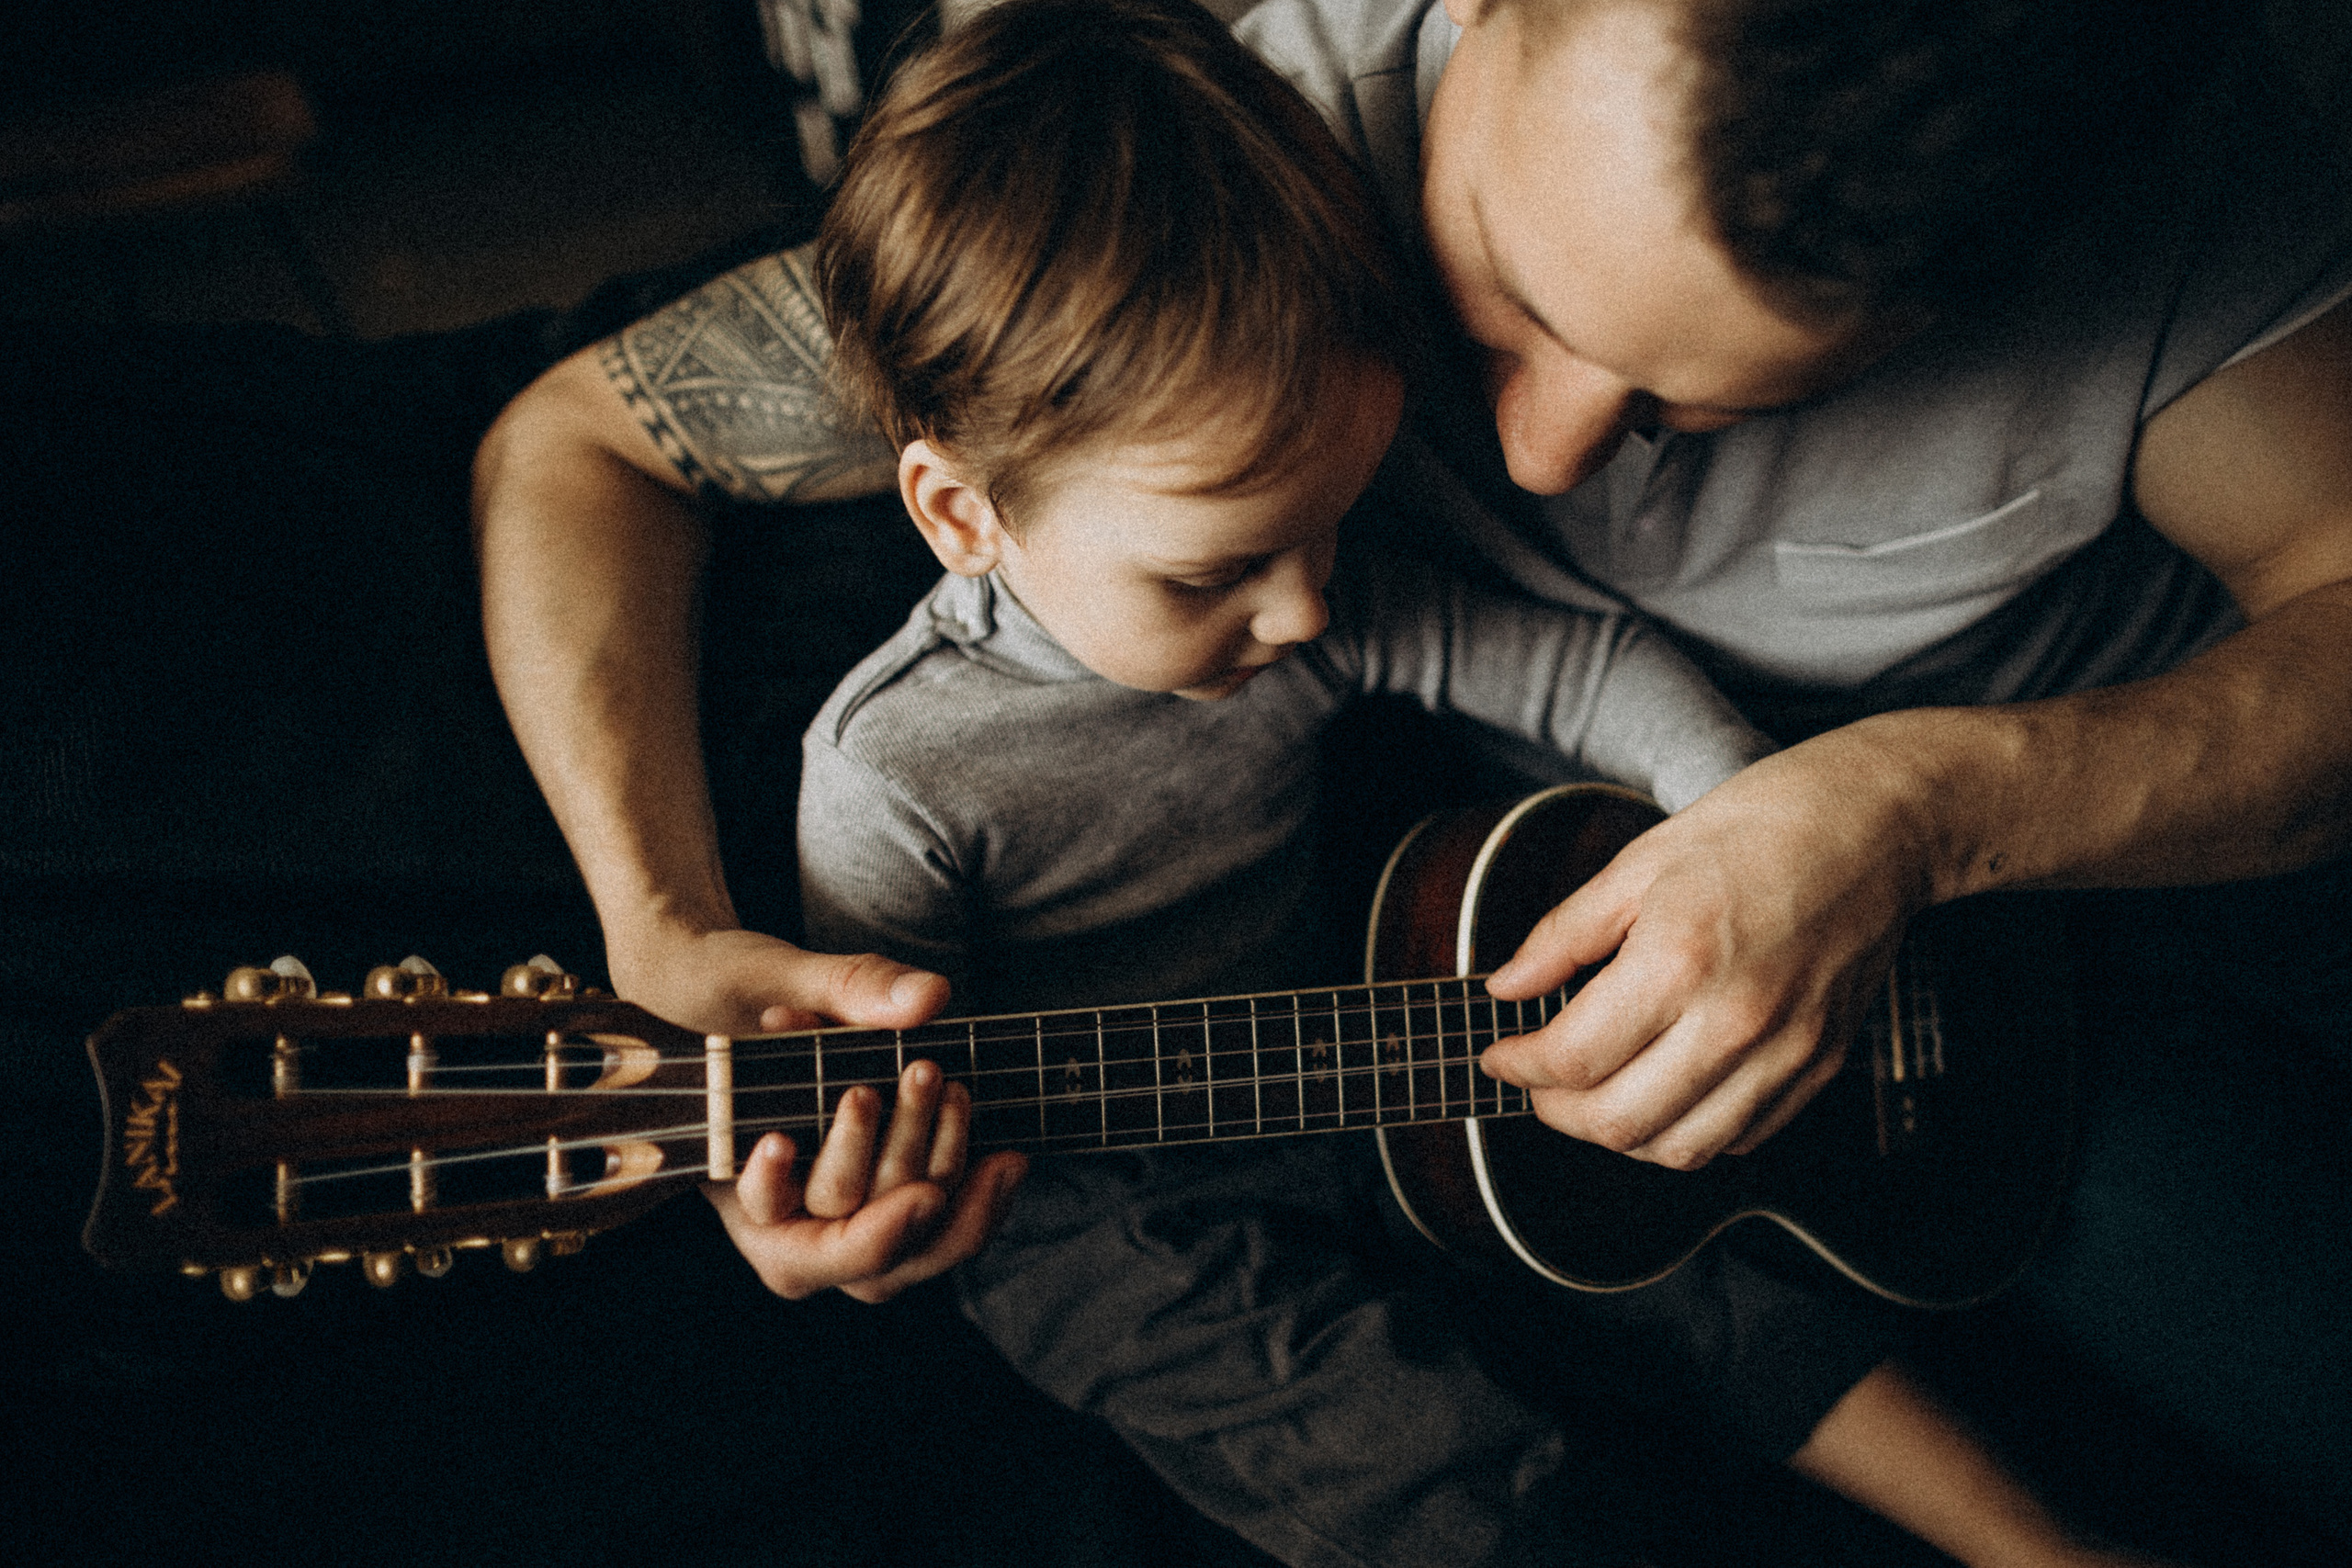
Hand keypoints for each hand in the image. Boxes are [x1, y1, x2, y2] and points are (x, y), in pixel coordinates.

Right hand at [607, 922, 1025, 1298]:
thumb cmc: (730, 989)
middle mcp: (795, 1228)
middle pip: (854, 1243)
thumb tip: (928, 997)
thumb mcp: (769, 972)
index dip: (776, 1191)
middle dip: (894, 1158)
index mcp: (740, 1192)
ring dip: (944, 1165)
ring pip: (909, 1245)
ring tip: (955, 1089)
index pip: (767, 1223)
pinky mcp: (897, 1203)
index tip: (783, 1140)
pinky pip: (944, 1230)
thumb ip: (847, 986)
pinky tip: (1010, 1156)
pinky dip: (977, 1196)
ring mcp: (851, 1223)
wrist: (734, 996)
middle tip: (922, 1073)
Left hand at [1481, 736, 1934, 1167]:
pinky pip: (1740, 1138)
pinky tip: (1664, 1091)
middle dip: (1557, 1112)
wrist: (1875, 826)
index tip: (1499, 1055)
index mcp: (1680, 960)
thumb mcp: (1638, 863)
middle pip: (1620, 1123)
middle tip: (1538, 1082)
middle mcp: (1736, 1021)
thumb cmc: (1758, 828)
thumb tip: (1507, 987)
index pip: (1574, 1057)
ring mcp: (1786, 1052)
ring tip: (1595, 1094)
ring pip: (1680, 1149)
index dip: (1519, 1067)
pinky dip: (1688, 1132)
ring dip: (1621, 1135)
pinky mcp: (1820, 1066)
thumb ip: (1563, 935)